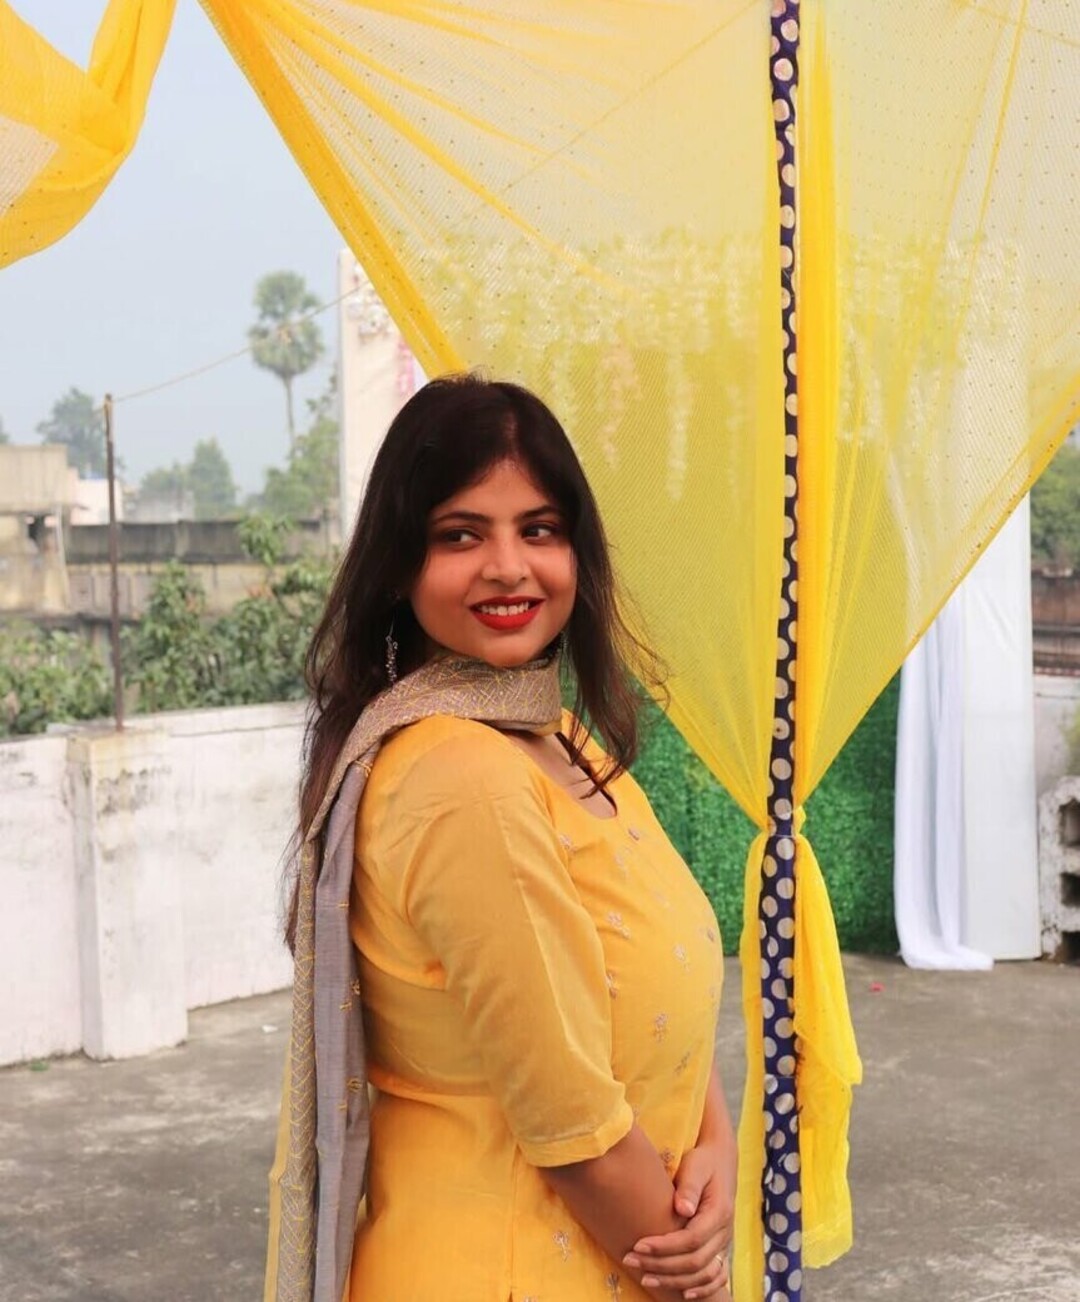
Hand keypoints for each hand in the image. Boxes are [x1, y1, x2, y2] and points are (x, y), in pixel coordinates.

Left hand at [621, 1142, 733, 1299]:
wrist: (720, 1160)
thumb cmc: (702, 1161)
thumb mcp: (696, 1165)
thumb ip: (689, 1186)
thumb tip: (682, 1208)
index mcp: (719, 1212)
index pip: (691, 1239)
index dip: (664, 1246)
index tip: (638, 1245)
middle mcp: (724, 1232)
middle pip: (695, 1261)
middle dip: (661, 1265)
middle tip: (631, 1261)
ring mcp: (724, 1242)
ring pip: (704, 1273)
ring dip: (674, 1280)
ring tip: (645, 1278)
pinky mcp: (721, 1248)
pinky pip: (717, 1276)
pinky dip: (703, 1288)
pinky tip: (683, 1294)